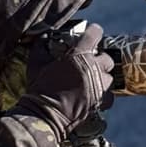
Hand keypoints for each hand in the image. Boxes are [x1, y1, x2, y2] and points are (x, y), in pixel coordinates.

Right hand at [13, 22, 114, 139]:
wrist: (45, 115)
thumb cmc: (40, 88)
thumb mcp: (36, 64)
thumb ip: (41, 47)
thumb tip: (43, 37)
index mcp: (79, 55)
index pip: (95, 34)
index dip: (94, 31)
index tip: (93, 32)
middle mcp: (93, 68)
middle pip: (107, 58)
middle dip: (99, 59)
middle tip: (90, 62)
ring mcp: (99, 86)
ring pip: (109, 78)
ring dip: (102, 77)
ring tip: (92, 80)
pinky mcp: (100, 102)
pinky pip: (109, 96)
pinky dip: (104, 95)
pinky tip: (95, 95)